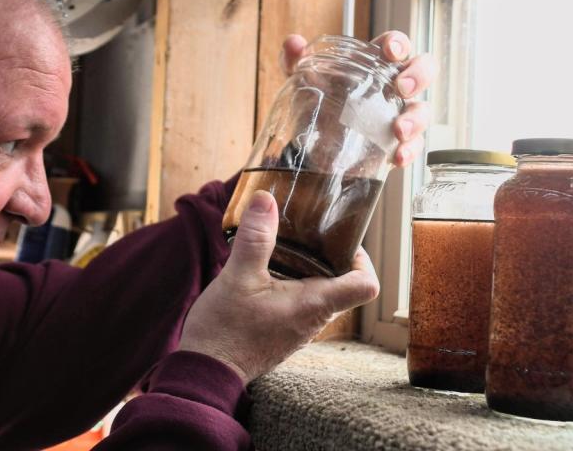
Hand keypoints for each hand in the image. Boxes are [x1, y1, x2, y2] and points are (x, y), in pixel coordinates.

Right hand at [178, 191, 379, 384]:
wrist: (206, 371)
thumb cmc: (225, 330)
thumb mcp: (237, 276)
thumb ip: (255, 238)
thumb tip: (266, 200)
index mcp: (314, 304)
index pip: (366, 286)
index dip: (363, 260)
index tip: (341, 241)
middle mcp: (314, 320)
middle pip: (343, 285)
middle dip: (329, 257)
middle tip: (306, 234)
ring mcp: (299, 330)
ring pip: (319, 295)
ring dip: (307, 271)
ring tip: (282, 249)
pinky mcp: (282, 334)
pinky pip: (299, 306)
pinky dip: (290, 286)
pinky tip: (264, 274)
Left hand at [279, 31, 435, 166]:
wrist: (314, 142)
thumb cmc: (320, 100)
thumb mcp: (304, 80)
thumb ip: (296, 59)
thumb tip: (293, 43)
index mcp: (375, 63)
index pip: (396, 45)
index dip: (399, 44)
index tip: (391, 52)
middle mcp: (394, 87)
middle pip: (423, 71)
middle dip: (419, 76)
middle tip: (402, 87)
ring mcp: (400, 114)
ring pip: (423, 111)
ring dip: (416, 119)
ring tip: (399, 130)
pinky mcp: (398, 143)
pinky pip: (415, 146)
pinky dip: (410, 151)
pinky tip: (398, 157)